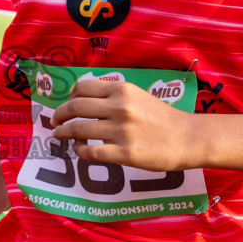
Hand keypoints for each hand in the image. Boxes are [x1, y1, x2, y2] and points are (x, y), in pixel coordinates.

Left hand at [49, 78, 193, 171]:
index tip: (66, 105)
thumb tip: (83, 101)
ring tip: (60, 136)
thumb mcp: (138, 95)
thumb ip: (113, 95)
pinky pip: (90, 152)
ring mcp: (121, 131)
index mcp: (122, 90)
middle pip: (75, 107)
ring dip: (64, 133)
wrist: (187, 138)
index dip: (69, 97)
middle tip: (55, 122)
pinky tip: (80, 150)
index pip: (82, 88)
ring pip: (78, 130)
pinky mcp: (124, 153)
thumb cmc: (162, 117)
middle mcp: (119, 107)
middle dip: (60, 115)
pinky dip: (79, 151)